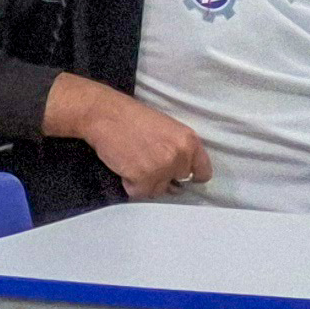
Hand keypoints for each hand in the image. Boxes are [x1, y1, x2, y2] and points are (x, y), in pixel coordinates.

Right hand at [59, 83, 210, 199]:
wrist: (106, 115)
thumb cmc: (133, 118)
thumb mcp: (168, 128)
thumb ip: (180, 149)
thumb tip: (183, 173)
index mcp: (190, 141)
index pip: (203, 172)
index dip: (191, 176)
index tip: (181, 176)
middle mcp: (180, 156)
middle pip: (178, 183)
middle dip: (164, 177)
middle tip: (147, 162)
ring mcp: (162, 169)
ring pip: (158, 190)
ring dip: (146, 182)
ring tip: (133, 162)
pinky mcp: (143, 179)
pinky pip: (140, 193)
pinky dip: (130, 185)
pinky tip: (124, 166)